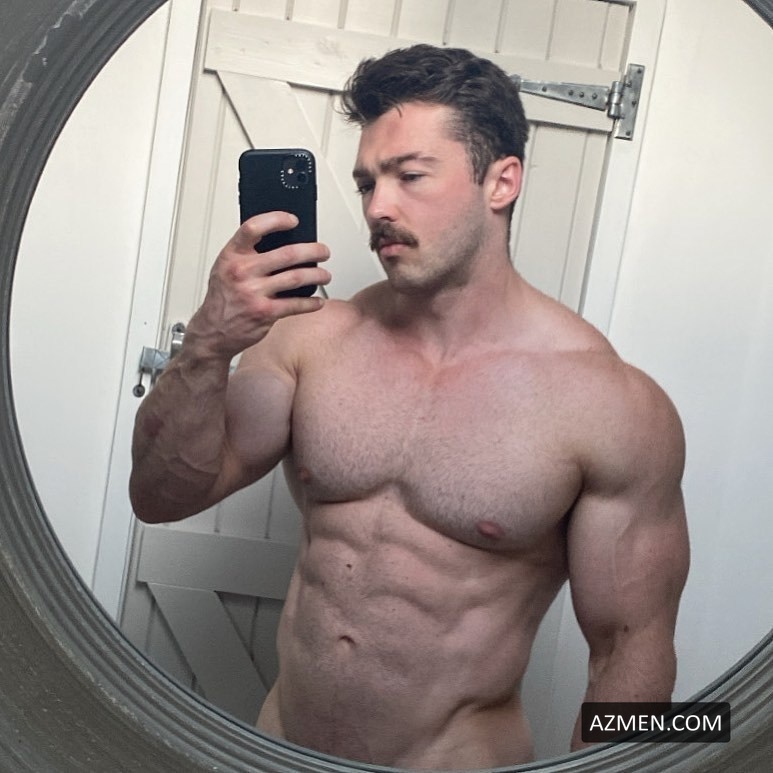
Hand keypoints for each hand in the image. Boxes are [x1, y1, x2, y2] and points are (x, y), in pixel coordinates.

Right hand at [184, 211, 330, 360]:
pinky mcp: (264, 313)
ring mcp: (254, 293)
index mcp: (231, 255)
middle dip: (313, 250)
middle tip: (323, 251)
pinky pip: (296, 304)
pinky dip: (311, 303)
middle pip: (287, 254)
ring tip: (325, 275)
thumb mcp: (225, 268)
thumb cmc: (223, 298)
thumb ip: (247, 254)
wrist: (213, 331)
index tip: (293, 220)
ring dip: (317, 275)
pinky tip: (317, 301)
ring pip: (296, 277)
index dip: (276, 219)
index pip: (253, 227)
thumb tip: (282, 241)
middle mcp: (242, 272)